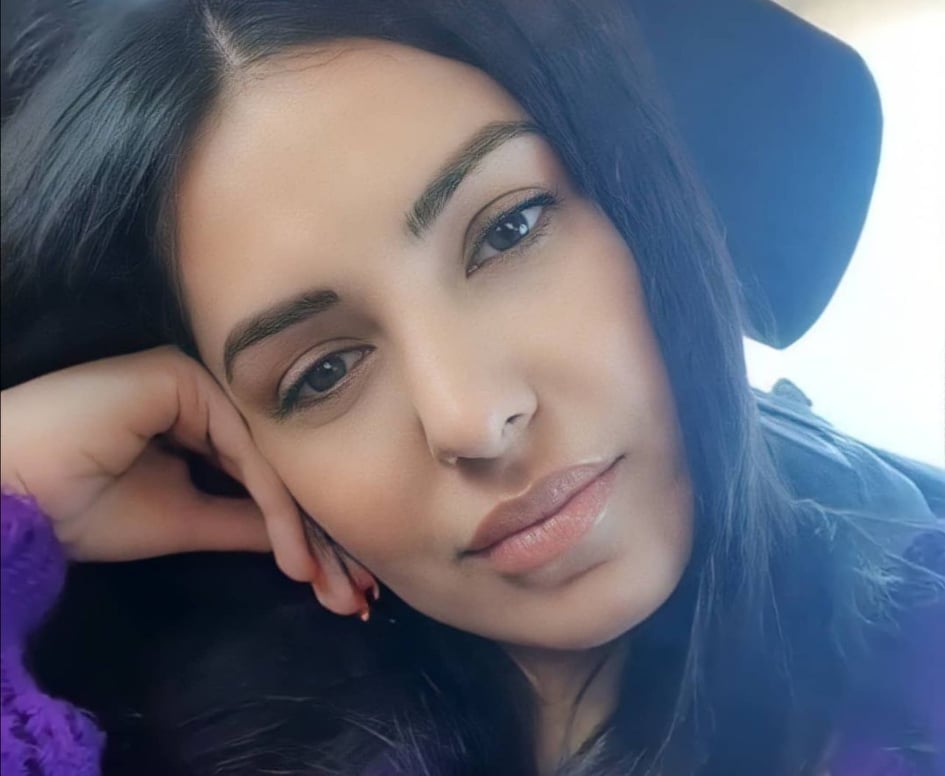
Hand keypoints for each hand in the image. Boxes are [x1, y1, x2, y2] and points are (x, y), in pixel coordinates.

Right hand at [0, 347, 317, 581]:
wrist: (11, 496)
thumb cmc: (81, 506)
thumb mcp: (185, 522)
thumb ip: (246, 521)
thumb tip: (307, 541)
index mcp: (205, 423)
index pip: (271, 476)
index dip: (309, 531)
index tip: (344, 585)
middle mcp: (211, 397)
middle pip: (282, 466)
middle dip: (322, 536)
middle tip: (356, 595)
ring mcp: (200, 382)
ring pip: (273, 461)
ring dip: (306, 530)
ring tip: (331, 586)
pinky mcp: (185, 378)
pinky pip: (245, 449)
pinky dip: (274, 506)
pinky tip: (292, 555)